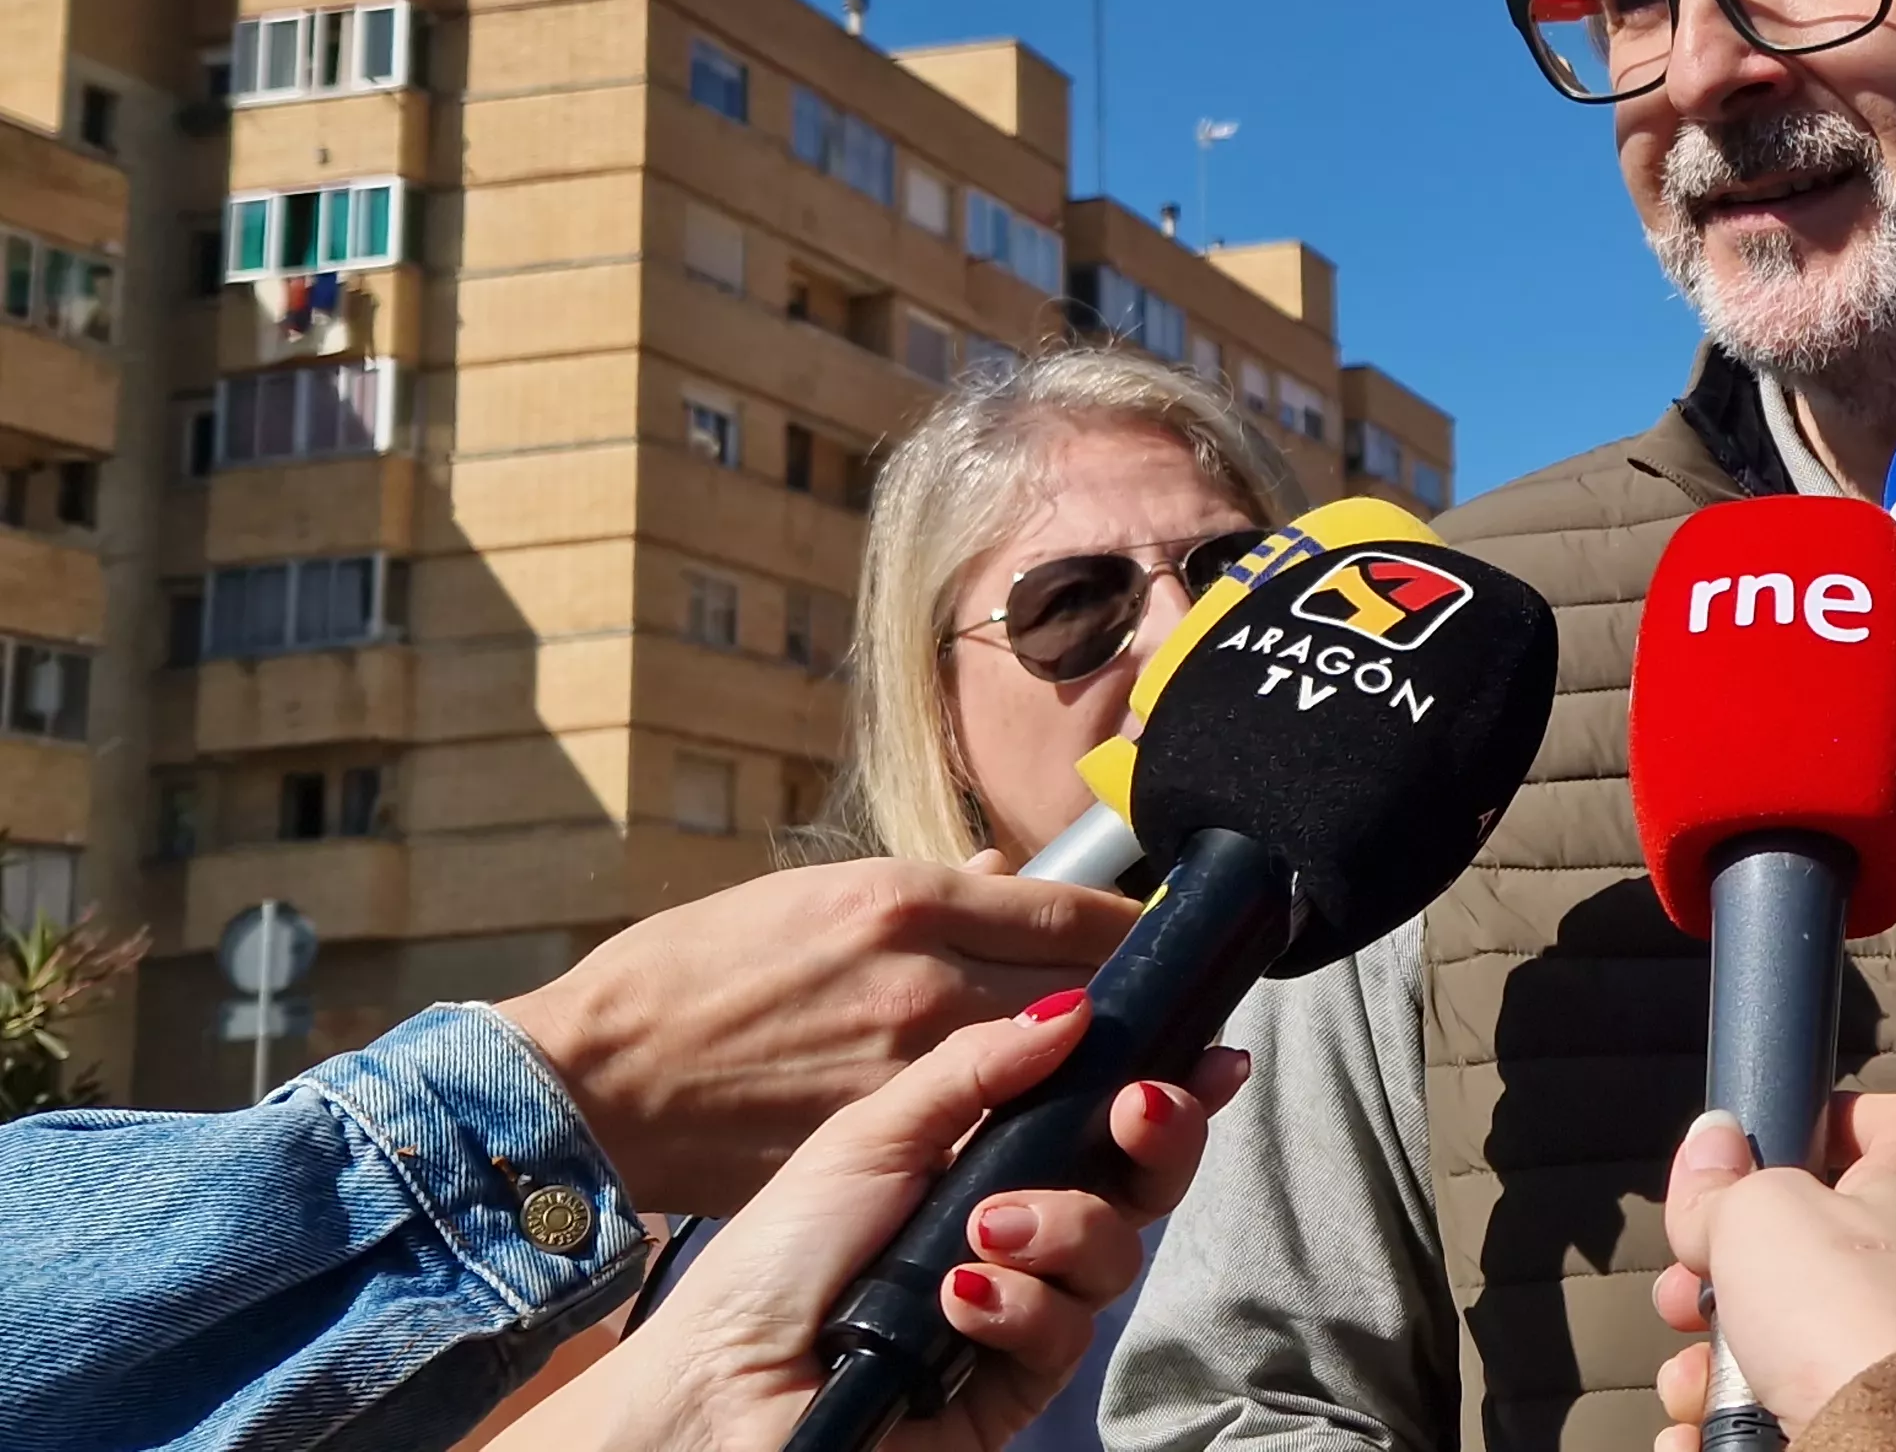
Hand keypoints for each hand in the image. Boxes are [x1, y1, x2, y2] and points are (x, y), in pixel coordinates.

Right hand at [497, 857, 1142, 1216]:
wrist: (595, 1082)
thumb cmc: (687, 976)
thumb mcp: (805, 895)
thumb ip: (923, 890)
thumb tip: (1002, 873)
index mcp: (906, 900)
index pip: (1080, 913)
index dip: (1147, 930)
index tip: (1180, 938)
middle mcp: (927, 981)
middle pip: (1093, 990)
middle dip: (1144, 1002)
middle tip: (1181, 1010)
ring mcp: (913, 1071)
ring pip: (1058, 1069)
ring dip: (1103, 1070)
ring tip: (1138, 1070)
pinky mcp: (890, 1142)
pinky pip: (993, 1130)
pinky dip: (1030, 1125)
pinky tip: (1051, 1126)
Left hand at [529, 992, 1246, 1451]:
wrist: (722, 1379)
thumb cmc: (778, 1256)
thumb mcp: (871, 1133)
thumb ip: (976, 1068)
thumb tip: (1078, 1006)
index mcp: (990, 1160)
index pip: (1101, 1117)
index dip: (1162, 1087)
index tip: (1206, 1055)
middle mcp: (1022, 1228)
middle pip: (1139, 1181)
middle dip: (1158, 1137)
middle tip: (1140, 1109)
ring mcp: (1025, 1303)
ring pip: (1114, 1253)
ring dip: (1065, 1228)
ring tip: (984, 1231)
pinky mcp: (1017, 1378)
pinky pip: (1065, 1330)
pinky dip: (1019, 1305)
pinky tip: (958, 1300)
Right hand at [1647, 1093, 1895, 1449]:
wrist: (1890, 1448)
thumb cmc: (1840, 1310)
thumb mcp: (1760, 1214)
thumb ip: (1724, 1181)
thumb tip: (1710, 1140)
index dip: (1856, 1117)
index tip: (1797, 1126)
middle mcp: (1893, 1280)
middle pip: (1798, 1255)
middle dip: (1717, 1275)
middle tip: (1683, 1291)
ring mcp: (1871, 1358)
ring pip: (1768, 1345)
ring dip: (1704, 1364)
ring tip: (1689, 1380)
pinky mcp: (1845, 1423)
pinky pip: (1761, 1420)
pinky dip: (1713, 1430)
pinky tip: (1693, 1434)